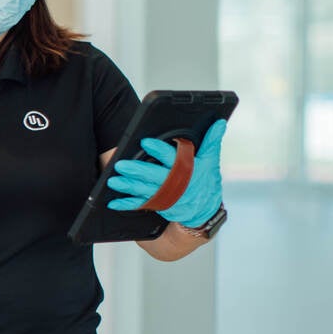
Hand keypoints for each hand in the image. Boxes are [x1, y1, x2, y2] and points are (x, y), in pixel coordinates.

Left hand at [106, 119, 225, 226]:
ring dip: (128, 186)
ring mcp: (166, 196)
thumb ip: (211, 141)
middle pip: (155, 176)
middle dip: (138, 171)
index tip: (146, 142)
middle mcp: (176, 184)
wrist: (205, 211)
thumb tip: (219, 123)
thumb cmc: (205, 181)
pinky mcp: (158, 205)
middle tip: (121, 165)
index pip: (173, 158)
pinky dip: (127, 204)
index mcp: (188, 169)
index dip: (160, 151)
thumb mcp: (211, 161)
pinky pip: (141, 205)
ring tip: (113, 181)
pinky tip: (114, 202)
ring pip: (145, 190)